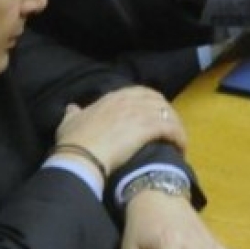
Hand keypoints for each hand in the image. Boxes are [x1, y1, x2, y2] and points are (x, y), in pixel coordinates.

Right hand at [54, 87, 185, 178]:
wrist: (81, 156)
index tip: (153, 114)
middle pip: (157, 100)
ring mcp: (139, 113)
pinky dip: (179, 137)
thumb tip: (71, 107)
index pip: (138, 92)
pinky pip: (171, 129)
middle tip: (170, 128)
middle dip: (166, 112)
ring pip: (167, 114)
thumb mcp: (68, 123)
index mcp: (111, 98)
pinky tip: (181, 148)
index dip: (149, 102)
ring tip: (178, 141)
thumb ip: (73, 113)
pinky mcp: (148, 129)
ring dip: (176, 127)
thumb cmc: (74, 142)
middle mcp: (128, 101)